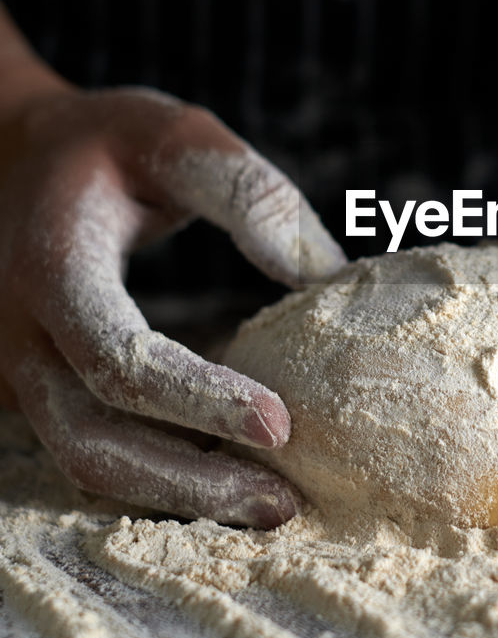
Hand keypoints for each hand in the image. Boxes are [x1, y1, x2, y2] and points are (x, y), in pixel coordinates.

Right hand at [0, 84, 345, 526]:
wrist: (4, 159)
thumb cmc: (99, 146)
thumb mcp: (169, 135)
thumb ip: (245, 191)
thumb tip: (325, 274)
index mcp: (51, 269)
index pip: (117, 357)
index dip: (197, 399)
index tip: (280, 423)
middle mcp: (20, 336)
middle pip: (90, 442)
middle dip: (188, 483)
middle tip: (282, 502)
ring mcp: (21, 372)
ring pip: (88, 463)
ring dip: (178, 493)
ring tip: (271, 503)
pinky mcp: (40, 389)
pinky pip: (94, 447)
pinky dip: (161, 473)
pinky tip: (229, 476)